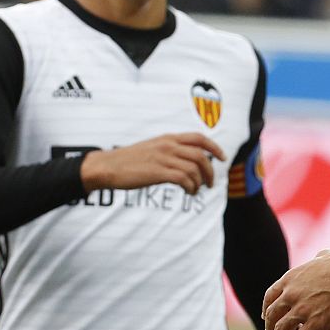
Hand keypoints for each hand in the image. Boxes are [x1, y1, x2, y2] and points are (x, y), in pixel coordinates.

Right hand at [80, 133, 226, 193]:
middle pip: (201, 156)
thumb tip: (188, 161)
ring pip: (195, 169)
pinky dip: (191, 187)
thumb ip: (170, 150)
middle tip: (210, 183)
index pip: (199, 138)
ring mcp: (163, 158)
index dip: (215, 147)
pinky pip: (184, 179)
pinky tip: (188, 192)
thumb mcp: (152, 148)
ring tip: (195, 190)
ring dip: (200, 182)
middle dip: (211, 171)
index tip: (223, 158)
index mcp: (168, 138)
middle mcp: (168, 145)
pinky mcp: (158, 172)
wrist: (107, 167)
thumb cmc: (128, 160)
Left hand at [263, 249, 329, 329]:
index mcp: (291, 279)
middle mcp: (291, 295)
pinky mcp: (315, 324)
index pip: (270, 297)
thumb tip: (319, 258)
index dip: (266, 309)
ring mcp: (302, 310)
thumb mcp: (325, 257)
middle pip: (272, 316)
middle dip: (270, 327)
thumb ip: (316, 260)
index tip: (266, 316)